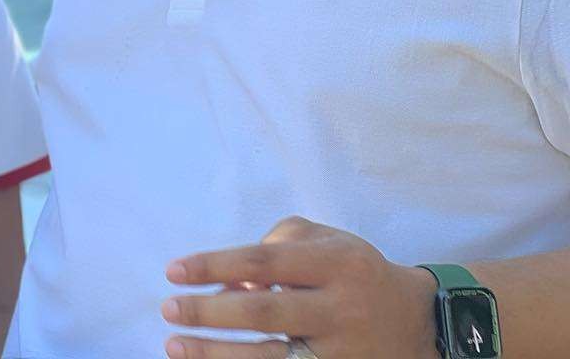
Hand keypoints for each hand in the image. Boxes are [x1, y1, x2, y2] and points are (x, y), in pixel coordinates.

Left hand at [160, 216, 439, 358]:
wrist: (422, 323)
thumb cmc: (353, 271)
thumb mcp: (325, 241)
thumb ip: (275, 244)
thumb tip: (229, 280)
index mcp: (336, 263)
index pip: (263, 261)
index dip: (214, 265)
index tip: (173, 271)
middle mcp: (342, 307)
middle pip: (263, 313)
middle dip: (208, 313)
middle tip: (167, 309)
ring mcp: (344, 351)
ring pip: (272, 358)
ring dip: (217, 354)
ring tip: (175, 345)